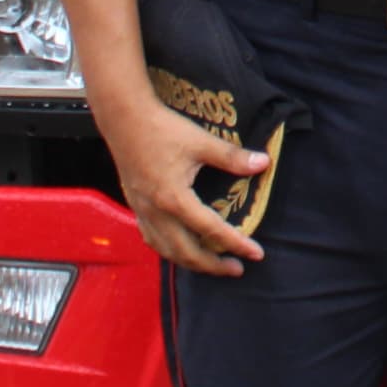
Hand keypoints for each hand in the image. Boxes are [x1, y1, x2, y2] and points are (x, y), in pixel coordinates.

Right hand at [108, 97, 267, 276]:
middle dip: (213, 266)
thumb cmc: (162, 128)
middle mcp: (156, 212)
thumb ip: (232, 157)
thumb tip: (263, 163)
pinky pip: (152, 238)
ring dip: (190, 262)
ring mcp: (142, 211)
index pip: (212, 230)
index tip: (256, 254)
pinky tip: (179, 247)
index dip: (237, 244)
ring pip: (166, 250)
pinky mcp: (135, 206)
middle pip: (187, 252)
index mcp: (174, 199)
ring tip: (211, 264)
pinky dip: (169, 250)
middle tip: (237, 268)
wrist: (124, 118)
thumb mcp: (201, 142)